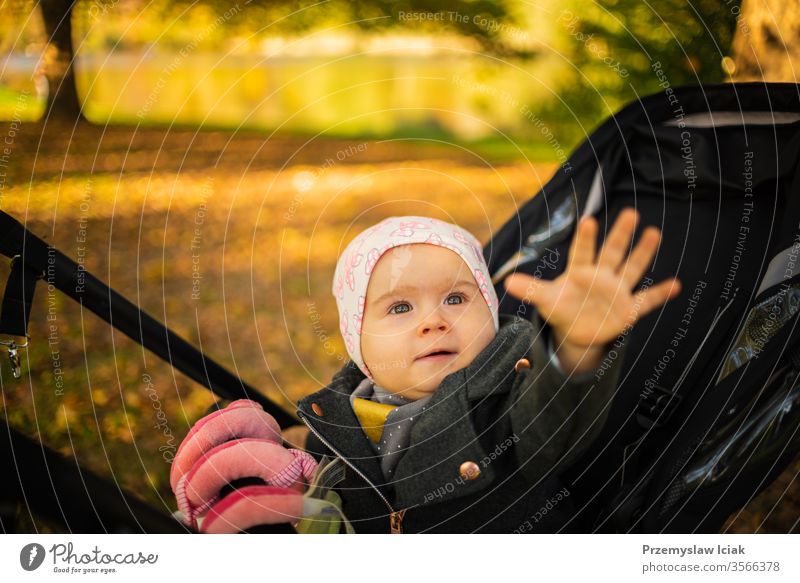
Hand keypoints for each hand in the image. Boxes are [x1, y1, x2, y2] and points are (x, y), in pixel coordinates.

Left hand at [504, 207, 680, 352]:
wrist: (577, 330)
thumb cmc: (561, 307)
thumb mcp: (545, 299)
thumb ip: (530, 289)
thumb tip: (506, 283)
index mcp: (579, 272)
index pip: (582, 252)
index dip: (585, 239)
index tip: (588, 221)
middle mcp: (601, 276)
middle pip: (611, 252)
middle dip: (619, 235)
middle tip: (629, 213)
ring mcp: (617, 290)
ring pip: (631, 268)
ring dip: (642, 253)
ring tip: (652, 232)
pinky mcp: (629, 308)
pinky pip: (647, 300)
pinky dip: (660, 294)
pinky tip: (676, 285)